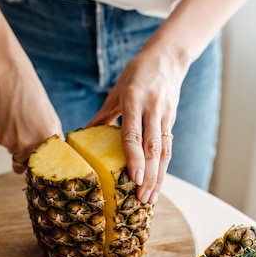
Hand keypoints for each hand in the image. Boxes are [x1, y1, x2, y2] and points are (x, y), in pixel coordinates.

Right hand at [0, 68, 62, 172]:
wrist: (10, 79)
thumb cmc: (33, 96)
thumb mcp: (52, 120)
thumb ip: (53, 140)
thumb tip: (55, 156)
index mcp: (46, 140)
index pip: (43, 166)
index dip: (40, 165)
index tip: (39, 163)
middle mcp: (28, 145)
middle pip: (26, 163)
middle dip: (27, 155)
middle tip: (28, 137)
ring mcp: (11, 142)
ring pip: (15, 153)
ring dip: (17, 144)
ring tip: (20, 123)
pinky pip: (5, 144)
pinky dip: (7, 136)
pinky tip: (11, 120)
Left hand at [88, 48, 186, 203]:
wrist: (167, 58)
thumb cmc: (136, 73)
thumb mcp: (117, 91)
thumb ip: (103, 115)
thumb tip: (83, 136)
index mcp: (134, 100)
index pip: (134, 134)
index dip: (134, 158)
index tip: (133, 179)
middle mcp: (152, 109)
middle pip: (153, 148)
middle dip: (149, 176)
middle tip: (142, 198)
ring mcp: (165, 115)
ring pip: (164, 152)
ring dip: (158, 178)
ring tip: (151, 199)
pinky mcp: (172, 120)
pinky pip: (168, 148)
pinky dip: (162, 168)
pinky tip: (156, 184)